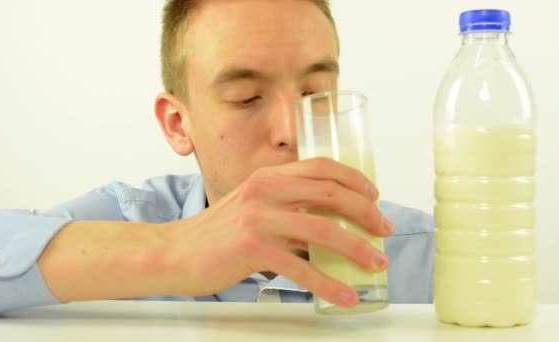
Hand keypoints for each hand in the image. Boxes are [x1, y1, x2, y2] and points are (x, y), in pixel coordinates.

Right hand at [167, 157, 392, 306]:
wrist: (174, 252)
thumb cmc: (215, 233)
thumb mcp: (252, 206)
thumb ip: (285, 207)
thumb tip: (326, 227)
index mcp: (268, 176)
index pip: (321, 168)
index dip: (355, 180)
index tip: (375, 196)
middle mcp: (265, 190)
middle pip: (331, 194)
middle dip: (366, 212)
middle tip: (384, 231)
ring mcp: (258, 218)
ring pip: (323, 230)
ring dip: (357, 248)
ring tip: (376, 263)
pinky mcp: (252, 248)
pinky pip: (302, 269)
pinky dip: (329, 284)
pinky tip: (345, 295)